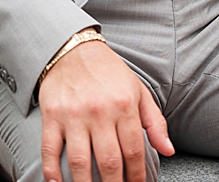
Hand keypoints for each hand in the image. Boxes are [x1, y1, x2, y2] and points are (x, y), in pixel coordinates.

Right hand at [38, 40, 173, 181]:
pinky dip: (52, 172)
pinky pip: (50, 150)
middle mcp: (100, 111)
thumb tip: (168, 150)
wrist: (74, 50)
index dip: (137, 176)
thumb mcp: (139, 91)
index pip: (133, 151)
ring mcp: (74, 115)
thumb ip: (155, 123)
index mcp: (124, 105)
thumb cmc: (109, 73)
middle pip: (109, 161)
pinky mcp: (52, 116)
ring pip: (79, 161)